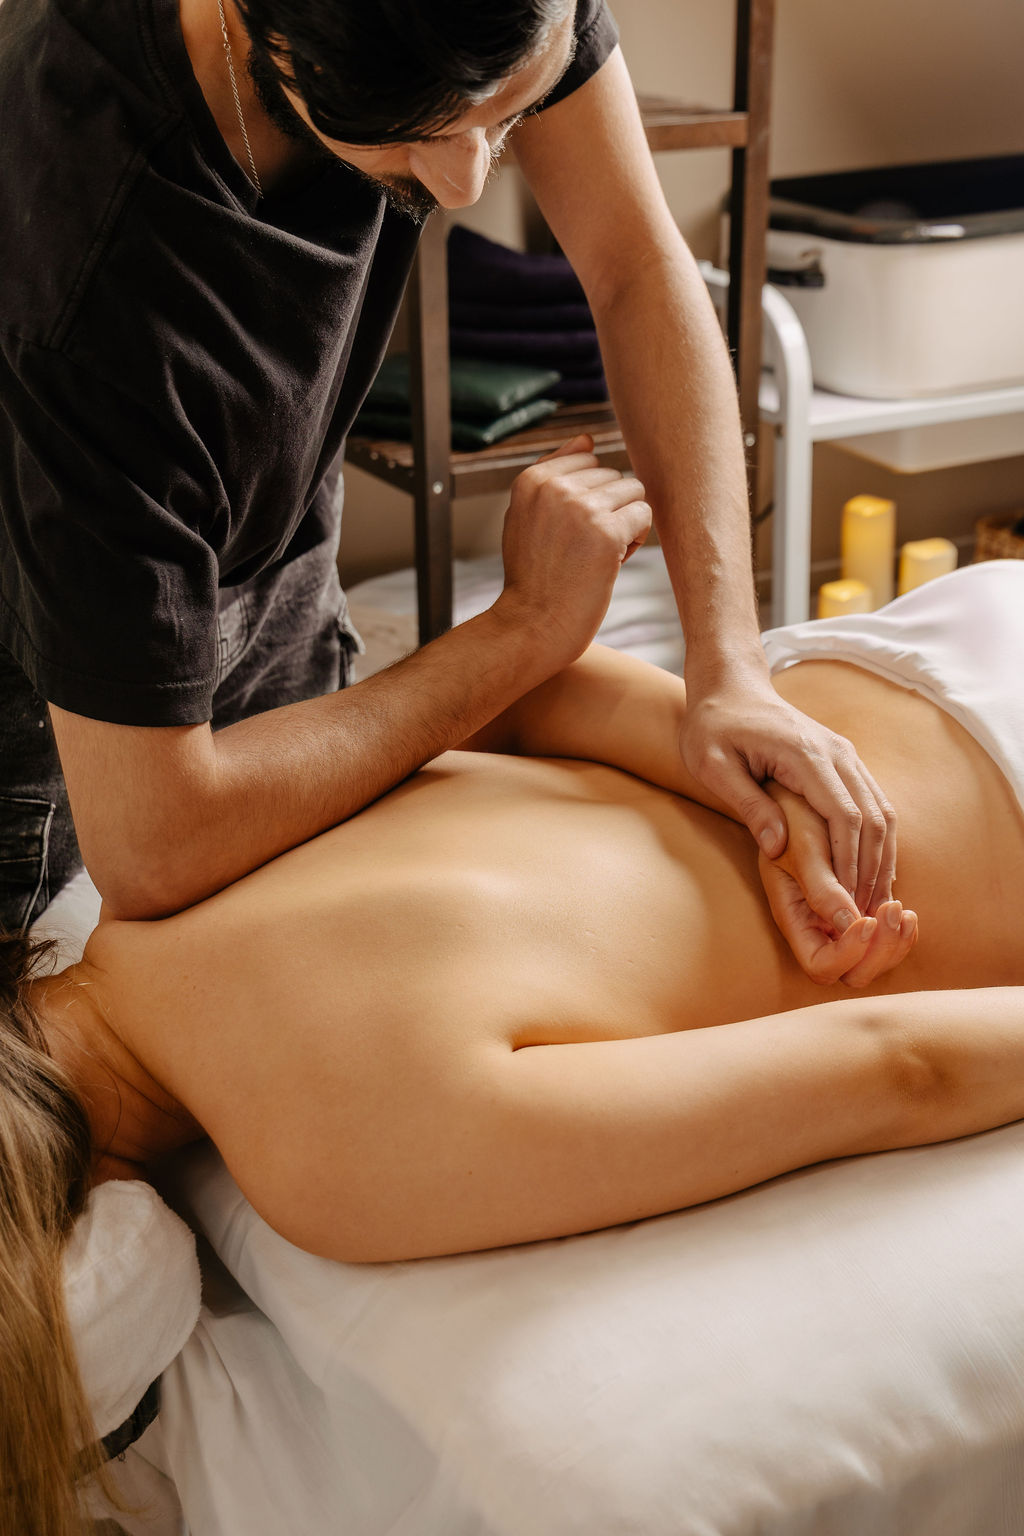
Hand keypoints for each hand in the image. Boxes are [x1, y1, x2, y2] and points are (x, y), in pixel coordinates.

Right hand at [495, 435, 651, 666]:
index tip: (567, 531)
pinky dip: (635, 540)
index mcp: (532, 479)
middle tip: (582, 549)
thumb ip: (552, 475)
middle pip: (614, 475)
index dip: (588, 497)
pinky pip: (644, 514)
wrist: (532, 625)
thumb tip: (587, 439)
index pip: (588, 461)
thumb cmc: (534, 577)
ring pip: (634, 492)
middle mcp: (555, 487)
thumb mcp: (526, 517)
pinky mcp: (607, 533)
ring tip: (597, 554)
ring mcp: (581, 508)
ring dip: (625, 523)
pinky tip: (612, 562)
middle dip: (608, 510)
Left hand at [681, 676, 896, 918]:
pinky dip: (877, 841)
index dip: (849, 862)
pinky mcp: (845, 761)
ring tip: (873, 903)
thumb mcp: (713, 765)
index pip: (844, 816)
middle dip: (872, 869)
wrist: (731, 687)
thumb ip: (748, 804)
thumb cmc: (714, 726)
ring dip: (881, 858)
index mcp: (806, 755)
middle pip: (873, 818)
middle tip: (865, 915)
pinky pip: (874, 804)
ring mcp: (845, 755)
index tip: (845, 900)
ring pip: (882, 812)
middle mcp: (836, 753)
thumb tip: (776, 848)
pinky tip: (870, 873)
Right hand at [757, 781, 915, 985]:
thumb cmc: (791, 816)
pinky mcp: (860, 906)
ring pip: (873, 958)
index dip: (848, 953)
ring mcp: (839, 922)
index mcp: (794, 920)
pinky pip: (884, 936)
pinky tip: (905, 909)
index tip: (866, 920)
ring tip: (903, 911)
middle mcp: (817, 928)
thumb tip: (851, 923)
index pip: (822, 965)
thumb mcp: (801, 847)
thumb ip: (821, 888)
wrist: (796, 796)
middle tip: (894, 913)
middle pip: (853, 972)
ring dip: (894, 942)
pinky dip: (899, 930)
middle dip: (879, 951)